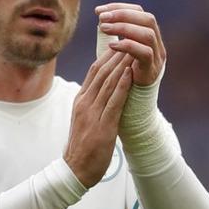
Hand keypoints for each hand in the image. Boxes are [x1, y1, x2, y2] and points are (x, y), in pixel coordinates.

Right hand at [63, 50, 132, 187]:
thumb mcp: (85, 119)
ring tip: (133, 49)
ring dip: (121, 64)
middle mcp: (85, 103)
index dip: (108, 55)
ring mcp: (92, 114)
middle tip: (129, 38)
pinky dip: (122, 85)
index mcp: (81, 100)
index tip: (120, 42)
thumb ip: (93, 102)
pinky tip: (130, 74)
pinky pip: (113, 101)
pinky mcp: (103, 126)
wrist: (75, 170)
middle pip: (101, 72)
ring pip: (108, 83)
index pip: (94, 71)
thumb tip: (103, 88)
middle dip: (116, 54)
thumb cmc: (83, 146)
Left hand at [95, 3, 166, 85]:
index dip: (119, 7)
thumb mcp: (115, 49)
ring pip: (148, 34)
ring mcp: (158, 57)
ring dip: (124, 28)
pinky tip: (111, 47)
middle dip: (123, 14)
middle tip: (101, 17)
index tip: (98, 10)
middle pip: (148, 19)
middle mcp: (157, 43)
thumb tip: (101, 15)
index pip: (139, 11)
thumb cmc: (121, 72)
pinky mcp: (153, 69)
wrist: (131, 101)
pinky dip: (127, 46)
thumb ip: (110, 33)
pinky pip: (145, 53)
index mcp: (149, 34)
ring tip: (103, 28)